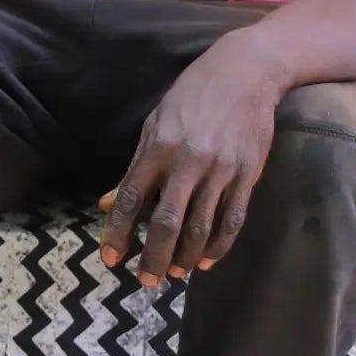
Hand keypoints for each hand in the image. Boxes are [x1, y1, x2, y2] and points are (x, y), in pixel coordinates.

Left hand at [98, 33, 283, 286]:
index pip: (131, 198)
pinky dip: (218, 245)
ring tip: (175, 274)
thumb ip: (135, 167)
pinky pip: (232, 220)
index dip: (118, 233)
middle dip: (154, 257)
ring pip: (200, 227)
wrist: (245, 73)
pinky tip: (206, 260)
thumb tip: (108, 204)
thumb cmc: (191, 97)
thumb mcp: (154, 124)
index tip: (110, 259)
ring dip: (186, 257)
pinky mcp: (247, 175)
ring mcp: (221, 171)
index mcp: (158, 147)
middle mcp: (188, 162)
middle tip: (146, 281)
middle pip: (167, 222)